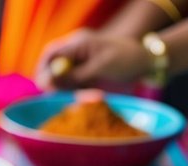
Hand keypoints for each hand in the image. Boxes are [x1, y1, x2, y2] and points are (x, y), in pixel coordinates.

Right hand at [35, 29, 151, 88]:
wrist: (143, 63)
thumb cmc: (124, 60)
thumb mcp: (99, 68)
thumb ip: (74, 76)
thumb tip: (48, 81)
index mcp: (77, 44)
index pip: (51, 55)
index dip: (43, 71)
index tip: (43, 88)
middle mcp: (75, 53)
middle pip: (53, 68)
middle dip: (52, 84)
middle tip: (57, 99)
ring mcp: (80, 65)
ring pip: (61, 81)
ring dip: (64, 92)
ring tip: (78, 98)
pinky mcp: (85, 77)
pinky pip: (72, 88)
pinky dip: (75, 96)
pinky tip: (85, 99)